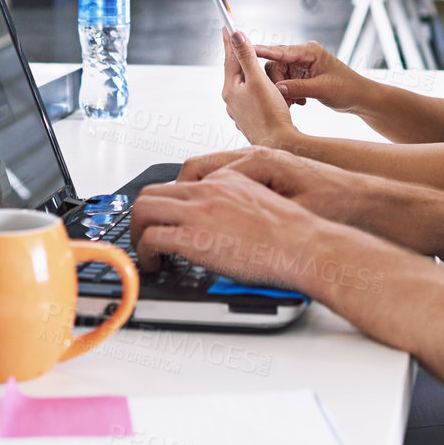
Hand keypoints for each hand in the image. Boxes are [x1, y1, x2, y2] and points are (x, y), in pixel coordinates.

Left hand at [129, 165, 322, 286]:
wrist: (305, 245)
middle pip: (153, 192)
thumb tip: (225, 224)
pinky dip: (144, 252)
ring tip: (146, 253)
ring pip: (144, 209)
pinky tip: (155, 265)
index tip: (165, 221)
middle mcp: (209, 190)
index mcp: (227, 179)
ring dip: (137, 232)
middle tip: (145, 236)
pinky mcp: (194, 238)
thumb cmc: (295, 234)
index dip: (166, 205)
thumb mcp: (263, 203)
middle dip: (142, 216)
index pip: (180, 183)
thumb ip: (237, 204)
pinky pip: (152, 238)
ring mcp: (199, 212)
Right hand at [181, 147, 377, 227]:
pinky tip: (214, 219)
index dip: (178, 197)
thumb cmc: (334, 201)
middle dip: (178, 194)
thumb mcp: (290, 212)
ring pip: (210, 174)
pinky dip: (213, 196)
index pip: (197, 171)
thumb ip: (250, 209)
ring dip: (195, 195)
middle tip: (166, 221)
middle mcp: (254, 156)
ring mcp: (258, 163)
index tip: (166, 218)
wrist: (362, 198)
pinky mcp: (265, 174)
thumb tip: (216, 220)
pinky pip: (226, 180)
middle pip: (198, 168)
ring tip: (184, 221)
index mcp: (257, 160)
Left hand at [221, 29, 298, 147]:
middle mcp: (231, 100)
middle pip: (234, 71)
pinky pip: (250, 96)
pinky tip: (258, 87)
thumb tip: (235, 35)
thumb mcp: (258, 81)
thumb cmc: (270, 114)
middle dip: (236, 55)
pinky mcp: (249, 118)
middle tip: (233, 39)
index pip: (229, 58)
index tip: (227, 25)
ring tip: (246, 60)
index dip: (230, 40)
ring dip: (246, 71)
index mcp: (231, 89)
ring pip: (242, 85)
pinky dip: (254, 87)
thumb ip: (247, 57)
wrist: (279, 145)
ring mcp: (239, 111)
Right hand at [254, 41, 366, 111]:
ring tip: (293, 103)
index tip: (246, 50)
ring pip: (278, 76)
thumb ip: (300, 87)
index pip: (281, 51)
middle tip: (284, 99)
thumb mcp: (323, 89)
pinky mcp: (301, 77)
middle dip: (275, 83)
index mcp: (309, 51)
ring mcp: (301, 66)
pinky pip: (285, 83)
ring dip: (282, 91)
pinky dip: (287, 94)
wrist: (360, 98)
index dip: (262, 51)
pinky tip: (297, 103)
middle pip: (275, 65)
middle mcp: (303, 56)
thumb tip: (278, 88)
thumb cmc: (348, 89)